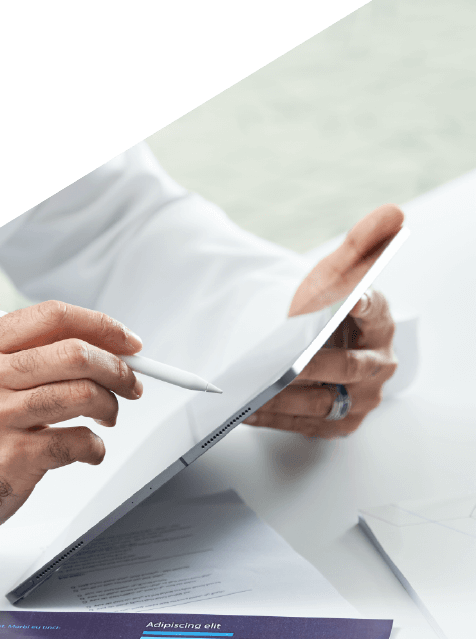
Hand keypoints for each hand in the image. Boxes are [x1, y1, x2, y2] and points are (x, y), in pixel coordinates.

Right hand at [0, 301, 142, 549]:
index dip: (100, 326)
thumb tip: (104, 344)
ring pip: (82, 395)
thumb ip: (32, 355)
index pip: (52, 318)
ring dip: (110, 406)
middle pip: (74, 353)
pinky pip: (78, 441)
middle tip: (130, 382)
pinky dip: (96, 447)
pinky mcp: (14, 457)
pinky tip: (88, 449)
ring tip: (107, 416)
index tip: (126, 341)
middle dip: (116, 368)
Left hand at [244, 205, 403, 438]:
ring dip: (287, 398)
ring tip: (254, 391)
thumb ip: (360, 244)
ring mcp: (360, 399)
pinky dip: (275, 418)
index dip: (364, 307)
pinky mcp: (337, 424)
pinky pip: (304, 425)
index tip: (350, 301)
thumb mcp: (337, 274)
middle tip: (284, 363)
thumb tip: (391, 213)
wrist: (313, 344)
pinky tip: (247, 410)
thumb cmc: (327, 309)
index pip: (376, 314)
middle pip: (347, 369)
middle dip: (313, 367)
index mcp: (382, 324)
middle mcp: (377, 365)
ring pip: (322, 403)